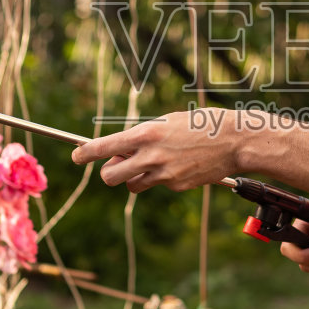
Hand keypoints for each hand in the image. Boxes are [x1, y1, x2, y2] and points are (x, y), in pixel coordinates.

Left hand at [69, 107, 238, 192]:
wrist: (234, 140)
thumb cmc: (199, 124)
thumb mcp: (166, 122)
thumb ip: (141, 137)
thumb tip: (119, 153)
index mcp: (145, 134)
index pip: (103, 147)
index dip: (84, 154)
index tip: (75, 156)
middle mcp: (150, 156)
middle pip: (109, 176)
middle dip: (107, 172)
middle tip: (117, 164)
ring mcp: (163, 175)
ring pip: (132, 185)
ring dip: (133, 177)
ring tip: (152, 163)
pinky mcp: (176, 186)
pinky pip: (158, 185)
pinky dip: (162, 178)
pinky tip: (180, 164)